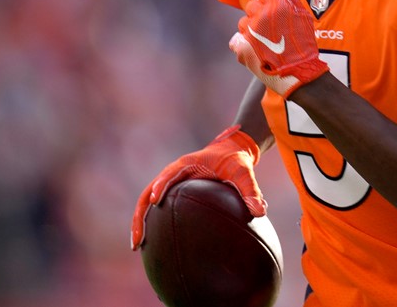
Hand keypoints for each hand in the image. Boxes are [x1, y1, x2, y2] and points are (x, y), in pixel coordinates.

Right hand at [131, 125, 265, 249]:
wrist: (232, 150)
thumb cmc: (237, 160)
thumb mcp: (245, 172)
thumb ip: (252, 190)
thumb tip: (260, 212)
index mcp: (187, 164)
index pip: (169, 174)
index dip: (161, 186)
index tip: (156, 201)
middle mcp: (173, 173)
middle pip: (148, 193)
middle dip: (140, 215)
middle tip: (137, 239)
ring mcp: (170, 182)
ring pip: (147, 202)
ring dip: (140, 221)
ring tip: (136, 246)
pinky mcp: (173, 190)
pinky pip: (158, 206)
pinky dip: (151, 221)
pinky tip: (152, 242)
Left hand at [229, 0, 328, 96]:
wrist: (298, 72)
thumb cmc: (304, 45)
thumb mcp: (303, 16)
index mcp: (279, 5)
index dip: (270, 1)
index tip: (275, 11)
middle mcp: (263, 14)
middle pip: (252, 5)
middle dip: (259, 14)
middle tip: (271, 29)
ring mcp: (252, 30)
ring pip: (243, 22)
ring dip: (251, 29)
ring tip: (265, 42)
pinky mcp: (243, 46)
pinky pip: (237, 39)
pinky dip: (244, 44)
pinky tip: (258, 51)